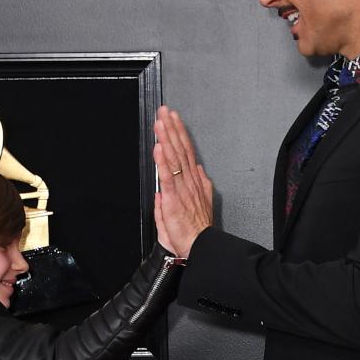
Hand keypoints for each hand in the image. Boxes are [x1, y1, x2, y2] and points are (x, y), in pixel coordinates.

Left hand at [153, 106, 213, 256]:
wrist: (199, 247)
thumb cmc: (196, 230)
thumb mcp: (200, 204)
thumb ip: (199, 185)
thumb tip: (197, 170)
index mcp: (194, 182)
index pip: (186, 152)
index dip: (179, 134)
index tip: (174, 119)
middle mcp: (190, 181)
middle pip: (180, 149)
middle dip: (172, 129)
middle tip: (165, 111)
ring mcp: (182, 188)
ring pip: (174, 158)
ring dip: (167, 138)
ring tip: (161, 122)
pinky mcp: (174, 198)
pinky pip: (168, 176)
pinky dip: (163, 161)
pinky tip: (159, 147)